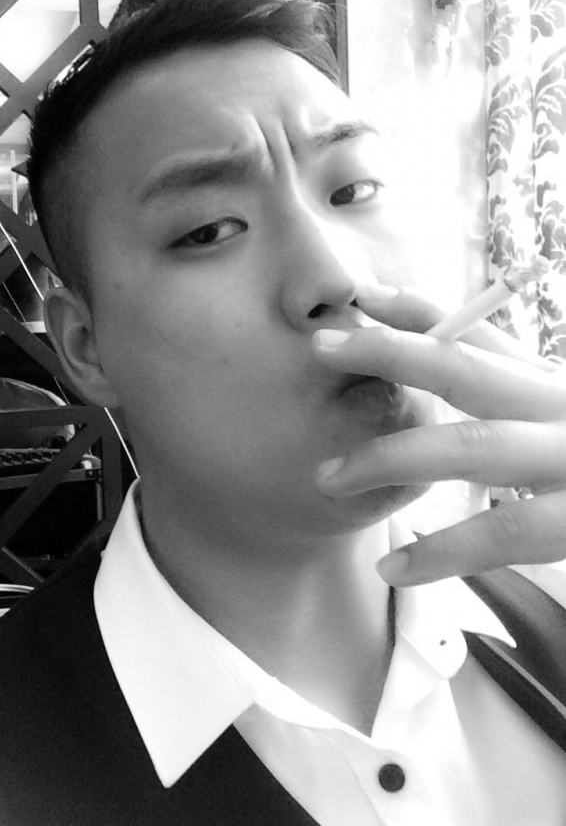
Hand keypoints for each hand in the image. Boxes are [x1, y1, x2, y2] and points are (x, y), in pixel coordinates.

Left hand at [311, 283, 565, 585]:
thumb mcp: (550, 409)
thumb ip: (497, 374)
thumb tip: (408, 327)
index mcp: (549, 383)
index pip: (475, 332)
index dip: (415, 310)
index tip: (359, 295)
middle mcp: (561, 408)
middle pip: (468, 370)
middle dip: (390, 353)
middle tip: (319, 348)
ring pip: (474, 449)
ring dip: (392, 457)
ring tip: (328, 478)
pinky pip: (503, 534)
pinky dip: (444, 551)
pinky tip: (393, 567)